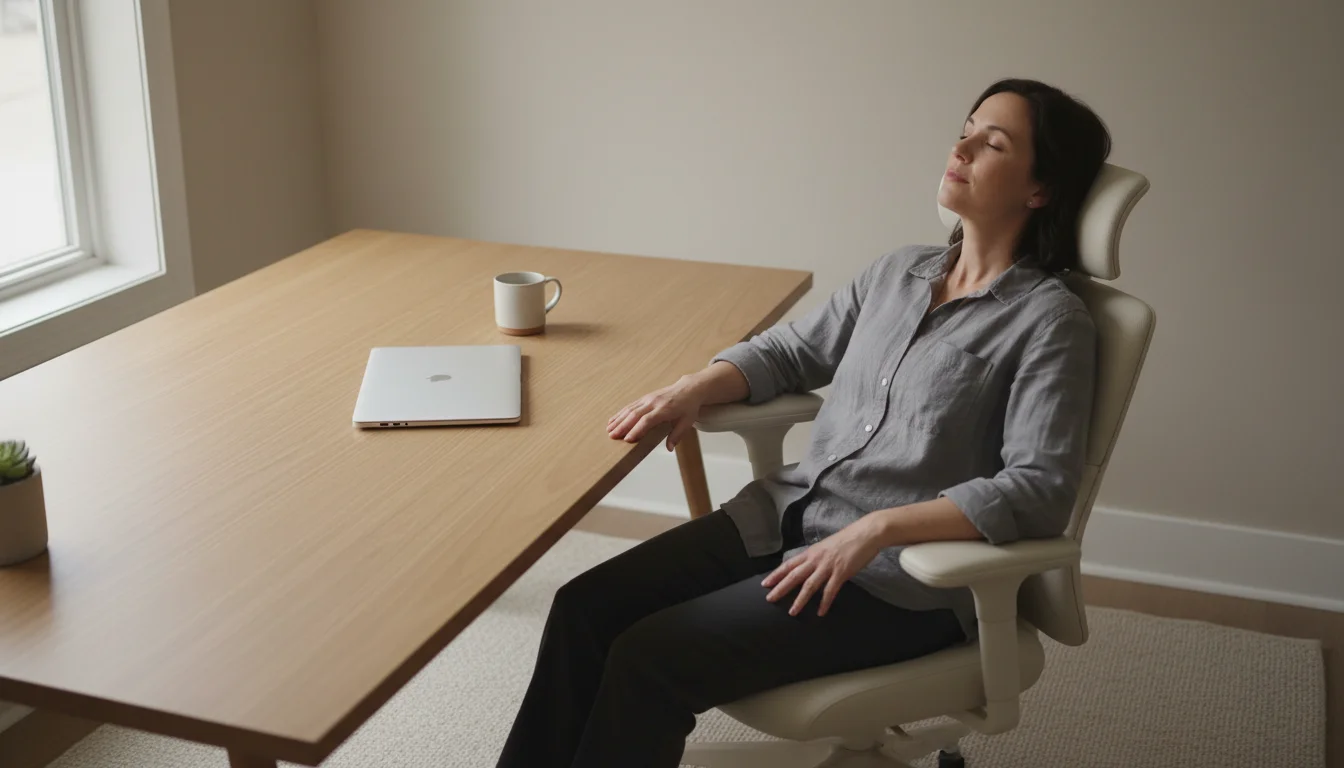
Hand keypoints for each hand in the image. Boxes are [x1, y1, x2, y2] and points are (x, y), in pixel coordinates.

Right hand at [606, 377, 705, 450]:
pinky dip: (620, 413)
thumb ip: (677, 435)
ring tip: (609, 430)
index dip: (637, 430)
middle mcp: (654, 403)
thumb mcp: (687, 422)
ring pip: (630, 409)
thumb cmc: (688, 407)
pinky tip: (613, 420)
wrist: (688, 389)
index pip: (648, 420)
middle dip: (623, 426)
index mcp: (665, 410)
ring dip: (618, 419)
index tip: (628, 439)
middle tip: (612, 436)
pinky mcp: (645, 398)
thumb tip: (669, 448)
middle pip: (635, 415)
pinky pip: (630, 405)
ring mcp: (648, 399)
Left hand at [762, 516, 884, 616]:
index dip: (776, 574)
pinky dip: (824, 602)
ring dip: (800, 600)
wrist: (866, 533)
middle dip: (781, 588)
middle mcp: (816, 559)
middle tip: (769, 599)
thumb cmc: (847, 539)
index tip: (765, 583)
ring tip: (792, 612)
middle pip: (794, 575)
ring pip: (809, 585)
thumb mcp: (826, 547)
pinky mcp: (841, 572)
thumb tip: (809, 567)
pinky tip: (820, 612)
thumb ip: (817, 558)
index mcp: (811, 552)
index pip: (789, 564)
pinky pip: (830, 590)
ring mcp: (828, 566)